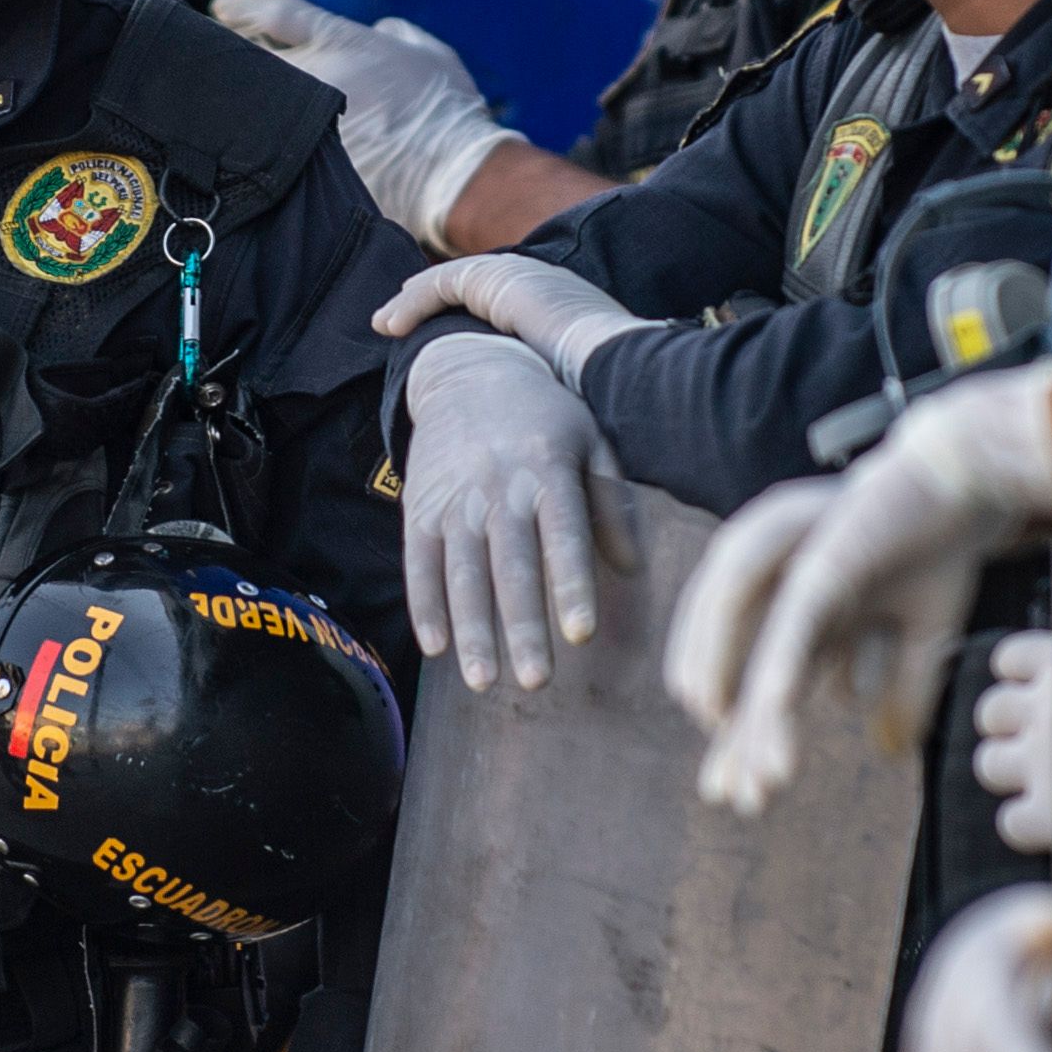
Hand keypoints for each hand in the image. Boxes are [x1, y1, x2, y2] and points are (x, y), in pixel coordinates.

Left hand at [214, 0, 519, 253]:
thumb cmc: (450, 112)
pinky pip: (265, 152)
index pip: (278, 14)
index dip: (244, 8)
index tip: (220, 7)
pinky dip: (253, 148)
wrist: (456, 177)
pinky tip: (243, 154)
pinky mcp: (301, 165)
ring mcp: (303, 123)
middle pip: (248, 59)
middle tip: (211, 59)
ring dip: (236, 105)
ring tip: (224, 107)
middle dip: (227, 56)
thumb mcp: (432, 55)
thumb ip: (399, 35)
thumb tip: (383, 31)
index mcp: (343, 42)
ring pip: (250, 107)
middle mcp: (314, 75)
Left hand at [374, 252, 656, 390]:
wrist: (622, 371)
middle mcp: (541, 285)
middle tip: (403, 323)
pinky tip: (391, 325)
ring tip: (386, 323)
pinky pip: (443, 284)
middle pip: (474, 287)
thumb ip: (553, 407)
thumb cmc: (609, 400)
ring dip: (415, 301)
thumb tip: (543, 447)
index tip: (446, 343)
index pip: (506, 304)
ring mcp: (521, 278)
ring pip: (452, 282)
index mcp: (562, 309)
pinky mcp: (499, 280)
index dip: (471, 318)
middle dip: (436, 301)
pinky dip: (414, 302)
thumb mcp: (575, 402)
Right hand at [398, 333, 636, 692]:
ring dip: (472, 630)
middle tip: (536, 681)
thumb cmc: (545, 415)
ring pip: (462, 572)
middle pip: (511, 565)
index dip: (571, 585)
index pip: (563, 535)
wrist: (466, 369)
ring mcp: (455, 499)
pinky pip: (419, 563)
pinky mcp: (420, 508)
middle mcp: (499, 486)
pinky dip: (424, 605)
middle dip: (521, 626)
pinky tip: (436, 647)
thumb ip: (611, 503)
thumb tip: (632, 569)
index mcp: (548, 469)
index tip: (580, 634)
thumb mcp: (590, 441)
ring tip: (484, 682)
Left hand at [681, 367, 1051, 813]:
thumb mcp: (922, 637)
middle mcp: (782, 589)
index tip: (739, 796)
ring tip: (760, 779)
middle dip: (741, 738)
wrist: (967, 476)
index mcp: (799, 606)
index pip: (761, 682)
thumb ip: (901, 695)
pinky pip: (792, 626)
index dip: (750, 737)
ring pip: (760, 657)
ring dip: (757, 719)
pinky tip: (772, 714)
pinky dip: (778, 671)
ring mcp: (794, 572)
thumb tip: (889, 751)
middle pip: (746, 673)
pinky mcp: (823, 561)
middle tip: (736, 798)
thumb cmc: (938, 548)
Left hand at [970, 628, 1051, 856]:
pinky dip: (1030, 827)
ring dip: (1015, 774)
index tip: (1040, 688)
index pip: (1013, 660)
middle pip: (992, 712)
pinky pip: (1012, 823)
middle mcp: (1050, 706)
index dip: (1022, 677)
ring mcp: (1044, 761)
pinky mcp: (1050, 815)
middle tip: (1050, 746)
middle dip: (1012, 730)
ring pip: (990, 764)